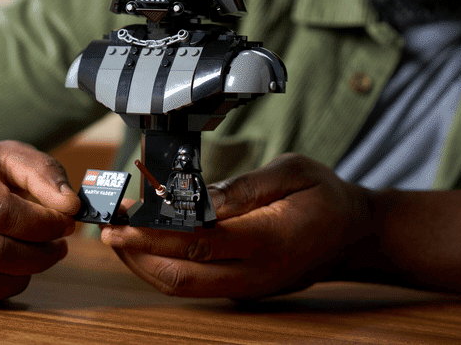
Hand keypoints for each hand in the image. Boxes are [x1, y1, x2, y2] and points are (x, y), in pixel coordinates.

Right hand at [0, 139, 79, 302]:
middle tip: (59, 245)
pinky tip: (14, 269)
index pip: (0, 210)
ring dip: (24, 275)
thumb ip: (43, 173)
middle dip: (39, 254)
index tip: (65, 224)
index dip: (41, 224)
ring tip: (40, 257)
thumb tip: (69, 205)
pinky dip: (2, 288)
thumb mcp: (10, 155)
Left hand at [101, 153, 371, 298]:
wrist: (354, 235)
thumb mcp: (294, 173)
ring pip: (183, 286)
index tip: (120, 223)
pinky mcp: (242, 288)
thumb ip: (246, 187)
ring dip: (144, 263)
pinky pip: (195, 283)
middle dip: (136, 255)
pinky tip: (146, 243)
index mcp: (269, 240)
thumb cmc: (324, 196)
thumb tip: (199, 197)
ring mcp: (248, 287)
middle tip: (106, 229)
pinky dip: (164, 264)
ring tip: (117, 234)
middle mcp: (255, 273)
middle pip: (182, 277)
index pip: (200, 243)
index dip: (154, 235)